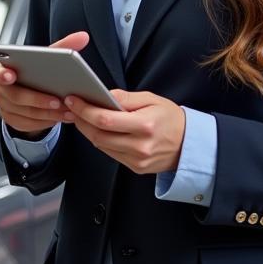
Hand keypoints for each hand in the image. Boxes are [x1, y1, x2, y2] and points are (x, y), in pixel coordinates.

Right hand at [0, 31, 89, 138]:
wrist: (28, 90)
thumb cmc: (33, 70)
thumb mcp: (45, 57)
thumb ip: (63, 46)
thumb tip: (82, 37)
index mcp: (1, 68)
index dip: (2, 74)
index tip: (11, 75)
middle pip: (15, 96)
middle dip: (37, 99)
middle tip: (57, 100)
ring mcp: (4, 106)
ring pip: (25, 112)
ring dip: (48, 113)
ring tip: (67, 110)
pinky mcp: (12, 120)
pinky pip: (29, 123)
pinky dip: (47, 121)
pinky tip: (61, 117)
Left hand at [64, 89, 185, 173]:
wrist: (191, 144)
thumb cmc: (171, 118)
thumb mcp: (151, 99)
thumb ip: (125, 98)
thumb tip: (103, 95)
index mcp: (144, 126)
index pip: (105, 120)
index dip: (85, 110)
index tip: (73, 100)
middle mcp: (140, 146)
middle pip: (98, 135)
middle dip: (81, 120)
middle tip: (71, 107)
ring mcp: (137, 160)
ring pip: (101, 145)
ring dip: (88, 130)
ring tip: (81, 116)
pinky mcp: (136, 168)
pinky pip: (110, 153)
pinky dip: (101, 140)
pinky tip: (98, 129)